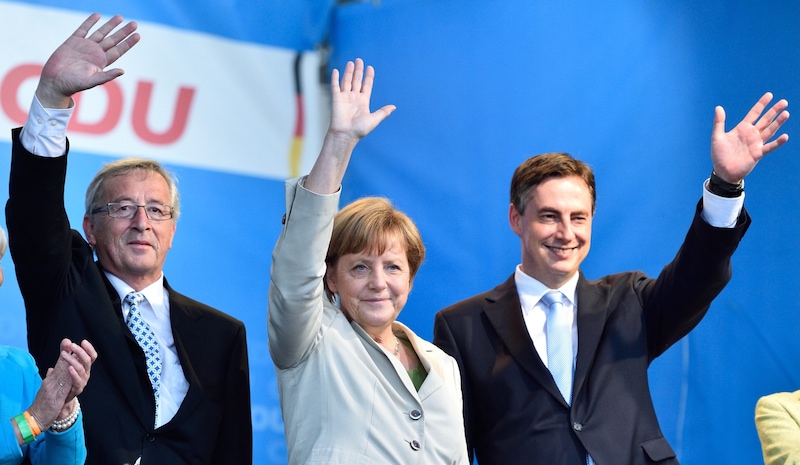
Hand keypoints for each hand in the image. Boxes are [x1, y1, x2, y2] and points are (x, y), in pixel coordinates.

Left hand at [28, 338, 97, 428]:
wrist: (51, 406)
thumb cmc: (58, 386)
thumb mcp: (60, 368)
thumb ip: (65, 354)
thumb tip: (66, 340)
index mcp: (82, 369)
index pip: (91, 357)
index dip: (89, 349)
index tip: (83, 341)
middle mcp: (84, 375)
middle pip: (89, 361)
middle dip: (81, 352)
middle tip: (72, 346)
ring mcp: (81, 383)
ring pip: (83, 369)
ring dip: (74, 360)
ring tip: (63, 354)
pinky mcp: (75, 391)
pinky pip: (78, 382)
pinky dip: (74, 374)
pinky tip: (69, 367)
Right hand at [36, 13, 139, 108]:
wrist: (54, 82)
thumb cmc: (73, 85)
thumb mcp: (91, 82)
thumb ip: (106, 76)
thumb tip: (123, 71)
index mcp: (101, 62)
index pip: (118, 50)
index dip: (128, 43)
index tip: (138, 36)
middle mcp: (95, 53)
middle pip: (113, 40)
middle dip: (123, 32)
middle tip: (135, 24)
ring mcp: (84, 46)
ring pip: (100, 33)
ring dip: (110, 25)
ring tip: (120, 17)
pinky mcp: (72, 42)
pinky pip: (83, 29)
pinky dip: (90, 22)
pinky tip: (97, 15)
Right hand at [305, 58, 394, 193]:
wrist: (345, 135)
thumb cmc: (359, 130)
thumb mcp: (374, 119)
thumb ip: (383, 112)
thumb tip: (394, 107)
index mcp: (363, 102)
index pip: (366, 86)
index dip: (368, 77)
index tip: (370, 68)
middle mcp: (354, 98)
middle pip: (356, 81)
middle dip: (358, 71)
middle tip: (359, 60)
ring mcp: (344, 98)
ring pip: (347, 81)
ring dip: (348, 72)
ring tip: (351, 62)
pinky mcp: (336, 99)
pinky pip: (335, 86)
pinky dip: (335, 79)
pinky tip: (337, 71)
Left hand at [711, 92, 789, 182]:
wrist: (723, 171)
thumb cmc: (719, 155)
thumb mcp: (717, 137)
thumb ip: (719, 122)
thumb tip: (718, 107)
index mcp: (742, 128)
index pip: (754, 113)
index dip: (761, 104)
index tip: (769, 95)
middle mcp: (751, 134)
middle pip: (765, 120)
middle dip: (774, 111)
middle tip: (784, 102)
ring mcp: (756, 143)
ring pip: (770, 131)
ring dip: (777, 123)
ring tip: (786, 113)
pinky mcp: (758, 153)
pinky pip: (769, 147)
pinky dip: (777, 142)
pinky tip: (785, 136)